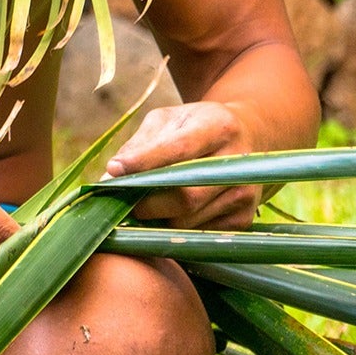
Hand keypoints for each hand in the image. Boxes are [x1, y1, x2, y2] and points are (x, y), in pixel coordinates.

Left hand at [105, 101, 261, 229]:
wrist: (245, 138)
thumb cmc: (194, 128)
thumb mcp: (168, 120)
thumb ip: (140, 144)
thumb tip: (110, 176)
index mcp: (220, 128)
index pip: (179, 149)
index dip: (144, 162)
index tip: (114, 171)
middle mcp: (239, 164)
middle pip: (184, 197)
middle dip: (146, 202)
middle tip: (122, 200)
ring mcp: (244, 195)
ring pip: (186, 221)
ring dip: (156, 219)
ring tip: (143, 205)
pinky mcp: (243, 220)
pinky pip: (196, 235)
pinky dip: (173, 229)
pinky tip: (167, 213)